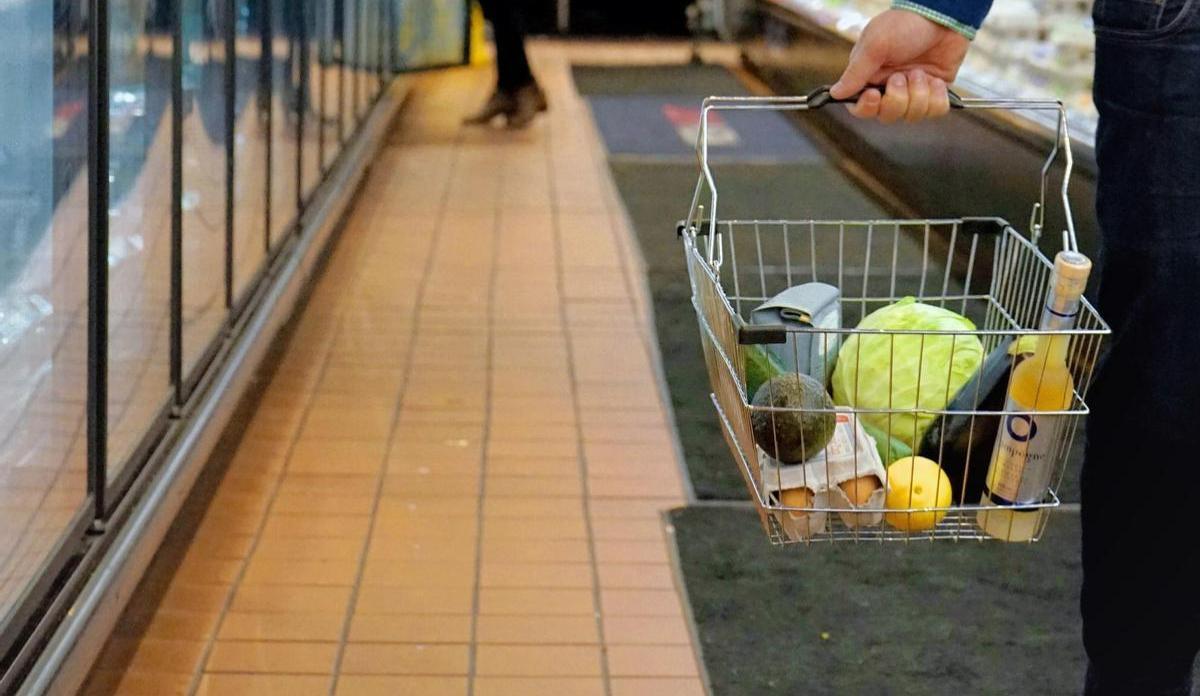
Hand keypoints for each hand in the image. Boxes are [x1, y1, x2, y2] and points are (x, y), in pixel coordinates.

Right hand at [830, 9, 970, 122]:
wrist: (943, 16)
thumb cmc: (905, 24)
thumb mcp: (875, 45)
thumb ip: (855, 73)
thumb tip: (835, 93)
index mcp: (870, 77)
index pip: (861, 108)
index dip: (867, 107)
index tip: (875, 95)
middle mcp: (890, 87)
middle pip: (887, 115)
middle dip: (897, 99)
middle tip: (902, 76)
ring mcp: (913, 92)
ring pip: (912, 115)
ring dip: (918, 94)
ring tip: (921, 72)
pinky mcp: (935, 93)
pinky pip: (934, 112)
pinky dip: (937, 98)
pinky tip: (936, 80)